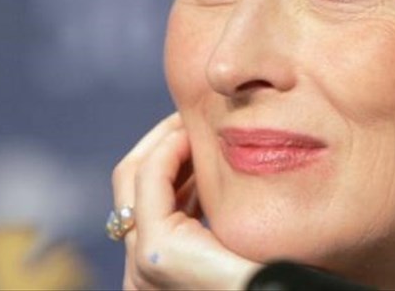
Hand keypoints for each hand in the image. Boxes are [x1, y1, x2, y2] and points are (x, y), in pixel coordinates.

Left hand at [112, 113, 260, 289]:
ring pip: (138, 198)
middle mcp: (139, 265)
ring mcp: (142, 274)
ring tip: (205, 147)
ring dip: (168, 164)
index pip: (148, 171)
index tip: (203, 120)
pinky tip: (205, 184)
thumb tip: (213, 141)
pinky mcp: (153, 276)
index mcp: (158, 252)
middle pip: (129, 180)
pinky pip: (151, 220)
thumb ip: (221, 193)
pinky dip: (173, 192)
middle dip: (160, 142)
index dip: (174, 137)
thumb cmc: (264, 283)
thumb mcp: (246, 236)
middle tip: (194, 122)